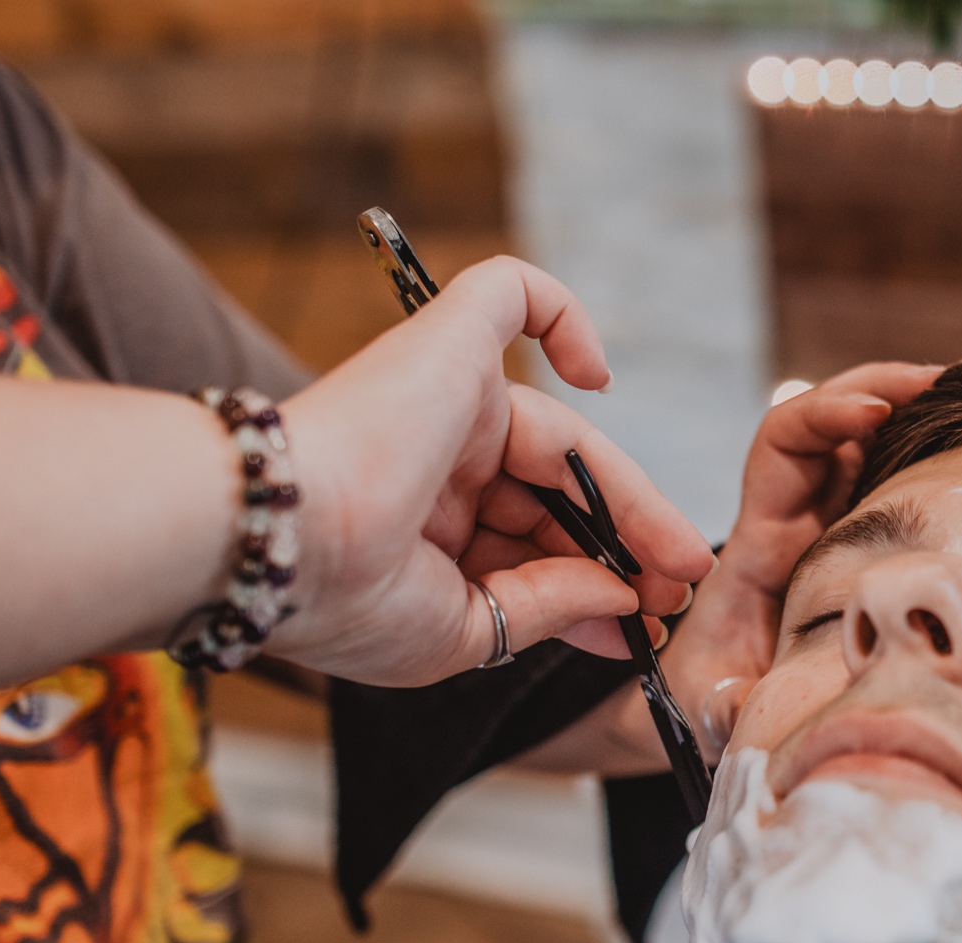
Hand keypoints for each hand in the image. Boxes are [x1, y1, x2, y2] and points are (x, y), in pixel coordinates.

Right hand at [265, 256, 715, 683]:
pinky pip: (512, 295)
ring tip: (677, 557)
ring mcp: (443, 396)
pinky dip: (564, 318)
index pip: (531, 543)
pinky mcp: (446, 341)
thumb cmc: (345, 598)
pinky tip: (600, 377)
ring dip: (630, 496)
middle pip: (558, 493)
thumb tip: (623, 597)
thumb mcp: (462, 628)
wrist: (283, 542)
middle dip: (625, 544)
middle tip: (678, 589)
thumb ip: (546, 605)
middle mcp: (434, 458)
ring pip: (563, 437)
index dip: (594, 581)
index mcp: (423, 525)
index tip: (643, 625)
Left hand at [660, 362, 942, 749]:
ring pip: (869, 437)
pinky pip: (892, 472)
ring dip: (918, 403)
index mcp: (761, 538)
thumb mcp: (713, 700)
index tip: (873, 412)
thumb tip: (750, 712)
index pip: (782, 445)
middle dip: (885, 385)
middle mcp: (796, 512)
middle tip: (952, 379)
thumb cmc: (712, 691)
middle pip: (834, 417)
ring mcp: (830, 518)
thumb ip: (728, 703)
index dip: (824, 414)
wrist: (711, 696)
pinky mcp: (860, 534)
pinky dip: (932, 443)